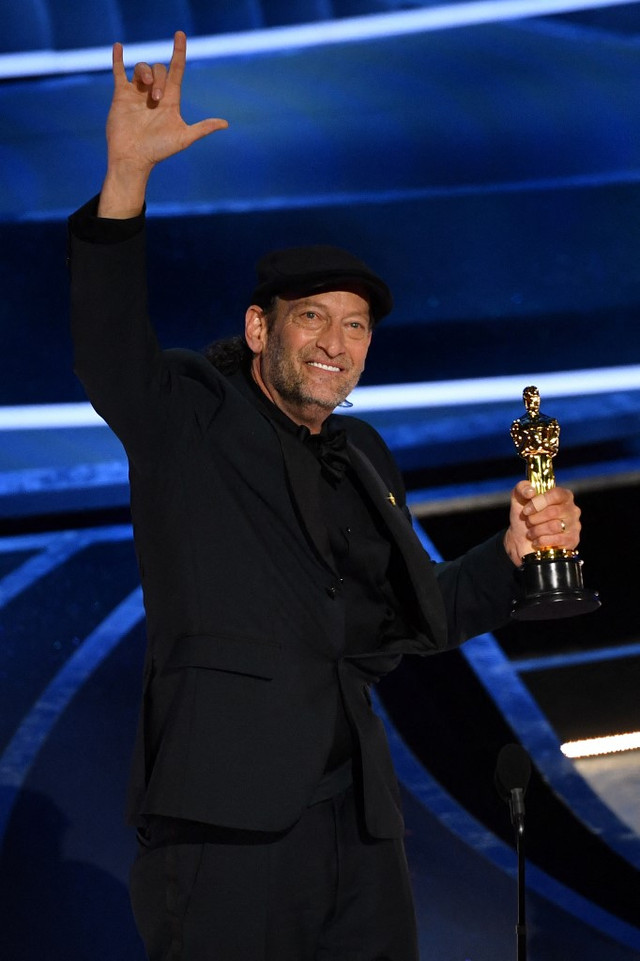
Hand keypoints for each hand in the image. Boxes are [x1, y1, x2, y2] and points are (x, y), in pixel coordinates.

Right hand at [99, 31, 227, 217]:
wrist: (134, 158)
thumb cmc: (159, 150)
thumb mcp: (184, 138)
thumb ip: (203, 128)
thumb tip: (226, 124)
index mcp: (171, 100)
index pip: (177, 69)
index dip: (179, 52)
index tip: (180, 34)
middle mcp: (154, 94)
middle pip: (160, 70)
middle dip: (160, 79)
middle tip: (156, 100)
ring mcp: (137, 94)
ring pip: (142, 68)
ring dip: (145, 74)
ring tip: (146, 90)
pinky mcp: (121, 95)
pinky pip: (119, 72)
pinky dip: (118, 59)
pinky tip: (119, 46)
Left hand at [503, 480, 580, 565]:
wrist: (521, 541)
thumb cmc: (525, 517)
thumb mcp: (518, 499)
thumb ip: (522, 488)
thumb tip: (531, 491)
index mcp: (563, 496)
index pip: (556, 494)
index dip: (539, 502)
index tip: (526, 510)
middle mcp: (572, 509)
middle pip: (554, 511)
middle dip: (535, 519)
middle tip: (528, 522)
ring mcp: (574, 526)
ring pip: (554, 526)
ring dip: (536, 531)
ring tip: (531, 533)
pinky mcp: (572, 540)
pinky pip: (557, 540)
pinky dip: (541, 541)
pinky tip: (536, 541)